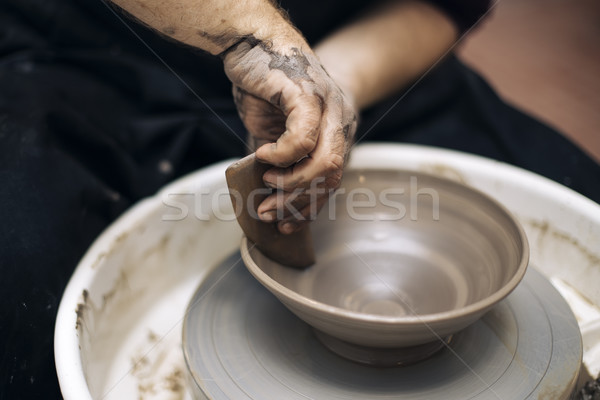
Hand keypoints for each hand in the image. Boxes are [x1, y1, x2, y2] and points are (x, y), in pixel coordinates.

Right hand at [223, 36, 356, 233]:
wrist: (255, 41)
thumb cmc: (266, 85)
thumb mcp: (275, 131)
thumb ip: (279, 160)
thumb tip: (268, 195)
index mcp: (336, 131)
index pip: (333, 179)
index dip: (311, 207)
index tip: (288, 224)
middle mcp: (339, 119)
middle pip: (333, 177)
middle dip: (299, 202)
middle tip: (269, 212)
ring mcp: (328, 106)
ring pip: (325, 162)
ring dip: (292, 183)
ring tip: (266, 183)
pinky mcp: (308, 94)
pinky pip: (303, 138)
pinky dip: (282, 155)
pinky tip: (264, 156)